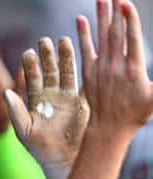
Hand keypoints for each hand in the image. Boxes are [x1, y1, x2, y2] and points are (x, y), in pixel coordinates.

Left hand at [4, 37, 89, 178]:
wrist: (61, 160)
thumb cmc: (39, 148)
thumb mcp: (23, 129)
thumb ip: (15, 110)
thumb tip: (5, 91)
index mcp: (35, 101)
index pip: (32, 79)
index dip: (30, 66)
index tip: (27, 52)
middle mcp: (51, 96)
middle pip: (49, 71)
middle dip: (46, 56)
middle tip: (44, 41)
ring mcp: (67, 97)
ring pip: (66, 72)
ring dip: (64, 57)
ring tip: (63, 40)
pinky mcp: (82, 102)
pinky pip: (82, 82)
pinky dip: (82, 69)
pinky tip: (82, 55)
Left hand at [77, 0, 152, 141]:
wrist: (108, 128)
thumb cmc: (135, 114)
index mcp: (133, 69)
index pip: (132, 38)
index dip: (129, 20)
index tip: (125, 3)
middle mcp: (115, 66)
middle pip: (115, 33)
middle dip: (115, 12)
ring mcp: (100, 68)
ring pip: (101, 37)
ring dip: (101, 17)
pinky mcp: (89, 73)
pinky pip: (85, 50)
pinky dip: (83, 34)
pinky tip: (80, 20)